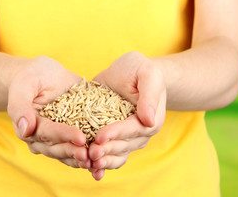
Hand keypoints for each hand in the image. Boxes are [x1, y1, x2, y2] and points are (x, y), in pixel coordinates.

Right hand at [7, 56, 89, 168]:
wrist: (43, 74)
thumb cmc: (31, 76)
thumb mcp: (24, 84)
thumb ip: (20, 106)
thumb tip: (24, 130)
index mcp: (29, 126)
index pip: (47, 133)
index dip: (64, 136)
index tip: (80, 138)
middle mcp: (40, 137)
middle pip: (57, 148)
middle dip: (74, 151)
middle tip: (91, 154)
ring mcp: (55, 138)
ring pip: (67, 153)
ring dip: (81, 158)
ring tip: (98, 159)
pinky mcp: (68, 135)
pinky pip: (77, 148)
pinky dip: (88, 153)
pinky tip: (103, 155)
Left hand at [89, 51, 165, 179]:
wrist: (128, 72)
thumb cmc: (139, 69)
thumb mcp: (147, 74)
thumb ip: (150, 95)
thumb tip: (149, 120)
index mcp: (150, 120)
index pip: (132, 129)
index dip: (116, 134)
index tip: (99, 137)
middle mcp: (139, 133)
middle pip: (123, 146)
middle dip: (106, 150)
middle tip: (89, 153)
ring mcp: (126, 138)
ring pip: (116, 154)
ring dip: (102, 161)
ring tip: (87, 163)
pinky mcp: (112, 137)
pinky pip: (109, 154)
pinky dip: (100, 162)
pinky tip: (88, 168)